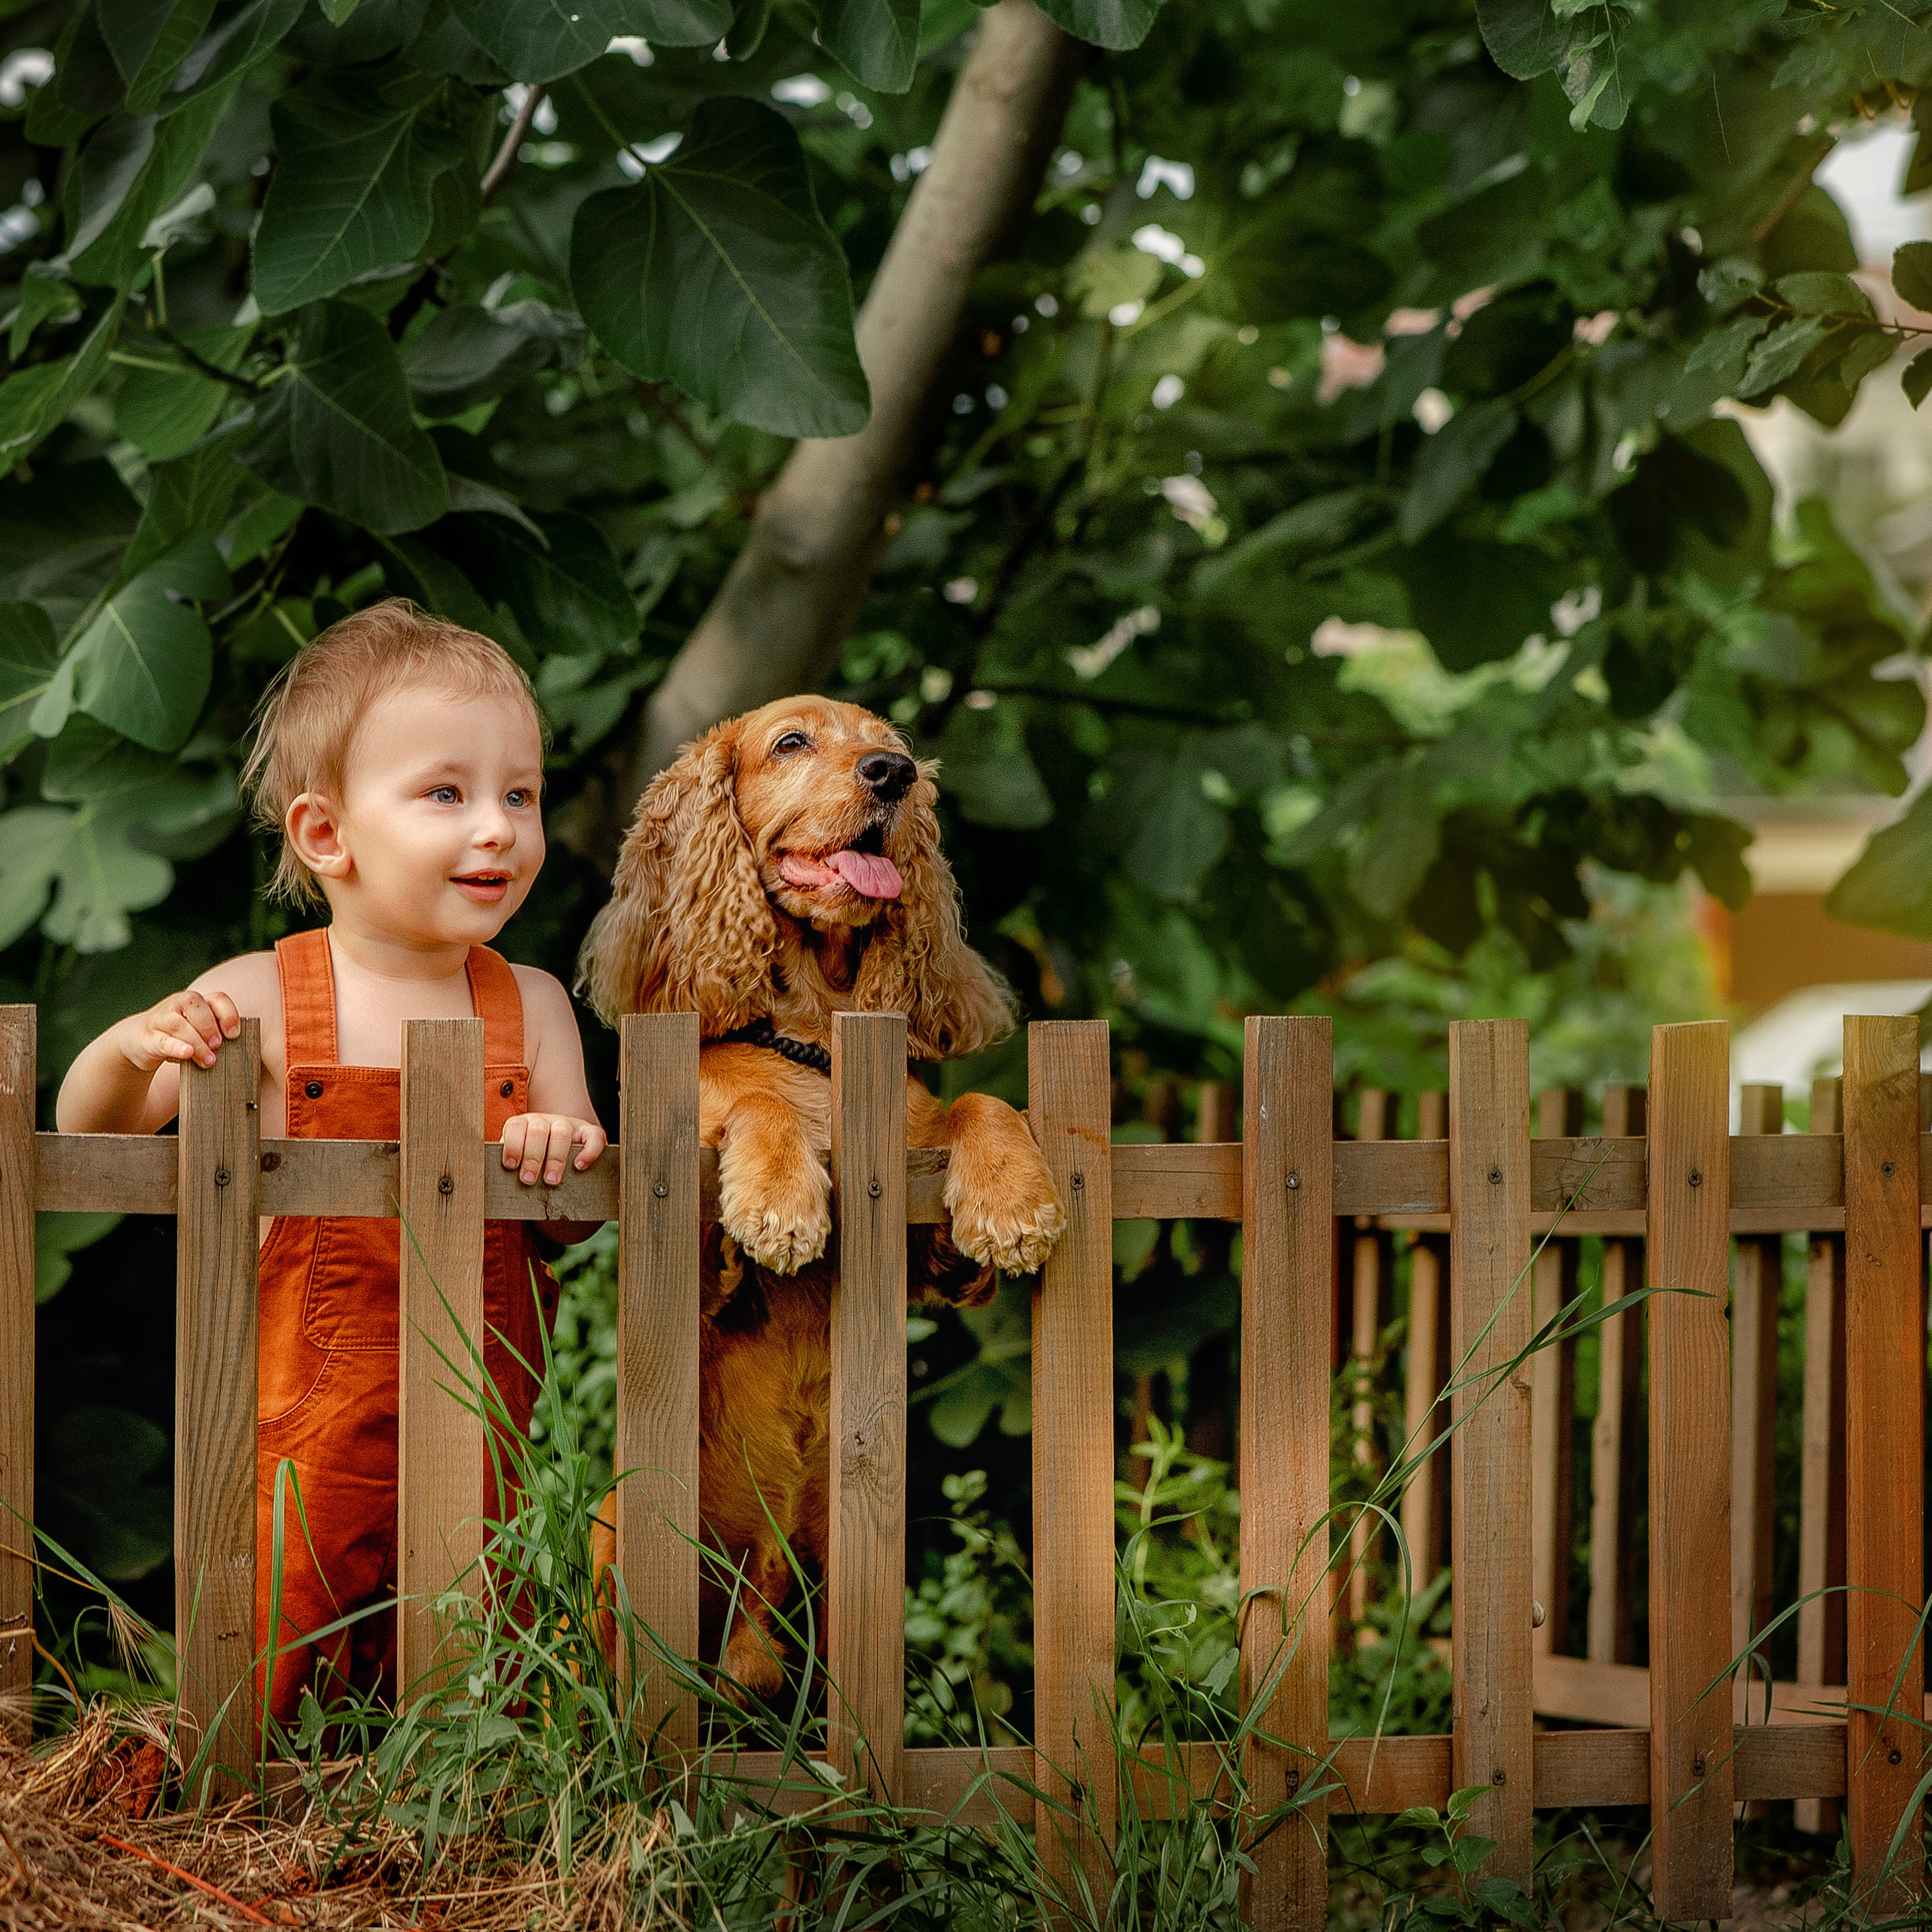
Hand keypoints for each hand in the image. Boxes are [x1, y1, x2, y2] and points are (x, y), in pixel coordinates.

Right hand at [120, 989, 240, 1072]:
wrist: (139, 1042)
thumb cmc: (178, 1037)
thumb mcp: (198, 1033)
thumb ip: (213, 1036)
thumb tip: (237, 1052)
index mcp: (195, 1003)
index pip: (216, 998)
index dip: (228, 1014)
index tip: (234, 1035)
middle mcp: (176, 1005)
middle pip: (194, 1003)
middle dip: (209, 1025)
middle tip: (217, 1046)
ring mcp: (159, 1019)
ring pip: (178, 1023)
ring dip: (196, 1042)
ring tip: (208, 1061)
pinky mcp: (147, 1038)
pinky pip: (161, 1040)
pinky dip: (175, 1046)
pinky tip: (186, 1054)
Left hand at [501, 1114, 607, 1186]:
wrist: (559, 1148)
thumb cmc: (535, 1160)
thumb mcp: (519, 1156)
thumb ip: (512, 1162)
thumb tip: (496, 1179)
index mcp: (524, 1124)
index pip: (516, 1126)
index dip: (513, 1145)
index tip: (511, 1165)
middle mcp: (545, 1121)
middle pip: (538, 1130)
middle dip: (532, 1157)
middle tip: (529, 1179)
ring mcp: (568, 1124)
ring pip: (561, 1132)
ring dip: (555, 1158)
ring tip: (551, 1180)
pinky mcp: (589, 1131)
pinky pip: (593, 1136)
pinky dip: (588, 1151)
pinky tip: (579, 1165)